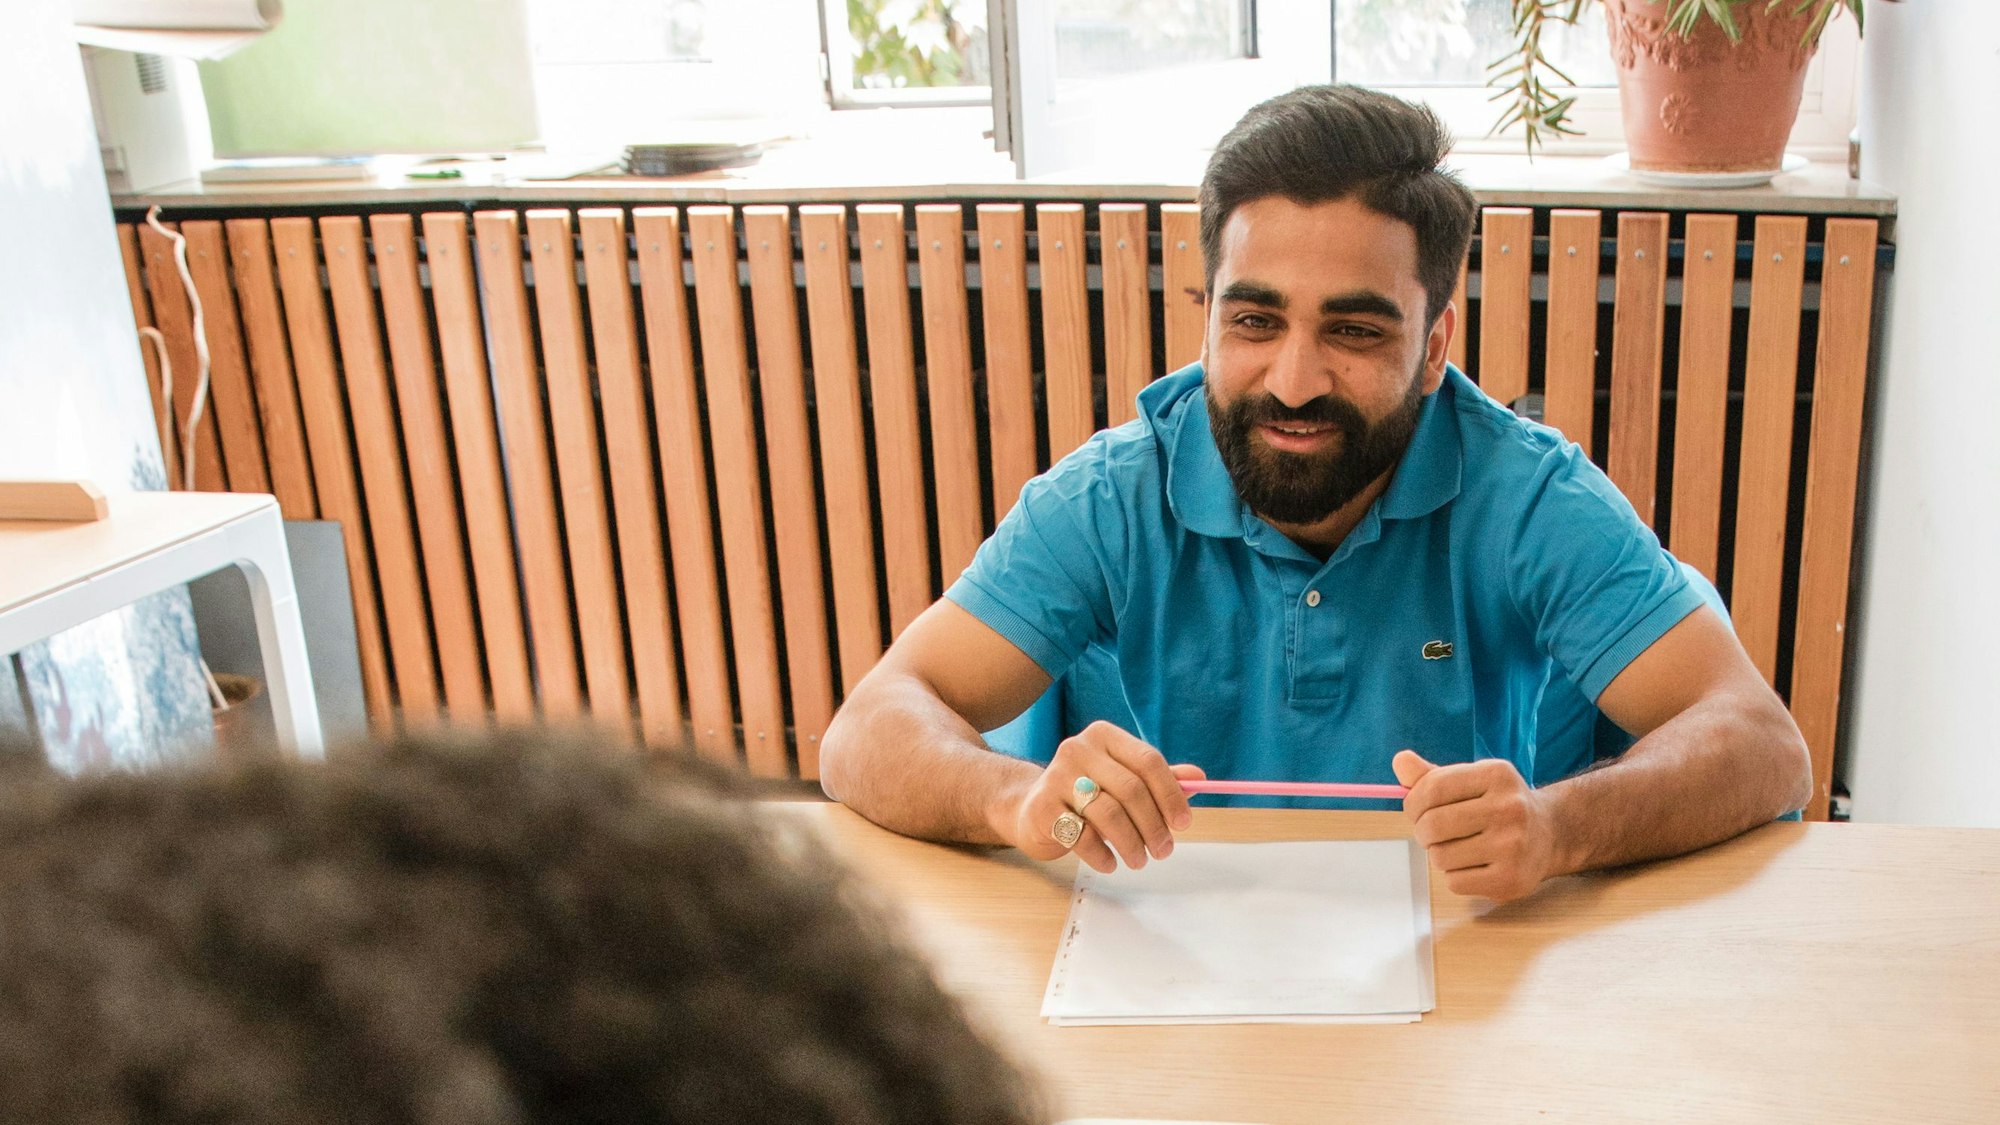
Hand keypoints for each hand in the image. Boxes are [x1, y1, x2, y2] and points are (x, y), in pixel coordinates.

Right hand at [1003, 721, 1205, 873]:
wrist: (1031, 809)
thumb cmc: (1085, 794)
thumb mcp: (1122, 781)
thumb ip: (1159, 779)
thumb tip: (1199, 777)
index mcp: (1104, 737)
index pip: (1148, 760)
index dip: (1170, 794)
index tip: (1183, 823)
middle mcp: (1078, 749)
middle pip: (1131, 789)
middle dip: (1154, 825)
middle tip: (1164, 850)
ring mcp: (1056, 777)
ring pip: (1109, 814)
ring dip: (1132, 844)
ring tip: (1139, 860)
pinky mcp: (1042, 807)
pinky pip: (1083, 836)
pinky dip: (1103, 855)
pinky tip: (1110, 863)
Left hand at [1393, 750, 1560, 902]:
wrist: (1550, 835)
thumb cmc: (1498, 805)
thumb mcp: (1473, 780)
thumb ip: (1433, 775)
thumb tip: (1400, 761)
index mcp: (1497, 775)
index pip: (1433, 787)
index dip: (1413, 802)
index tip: (1415, 810)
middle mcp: (1509, 808)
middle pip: (1433, 825)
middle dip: (1422, 831)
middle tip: (1431, 833)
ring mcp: (1513, 846)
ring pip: (1440, 856)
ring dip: (1439, 854)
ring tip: (1459, 847)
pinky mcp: (1511, 879)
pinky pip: (1455, 882)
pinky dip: (1455, 875)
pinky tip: (1474, 865)